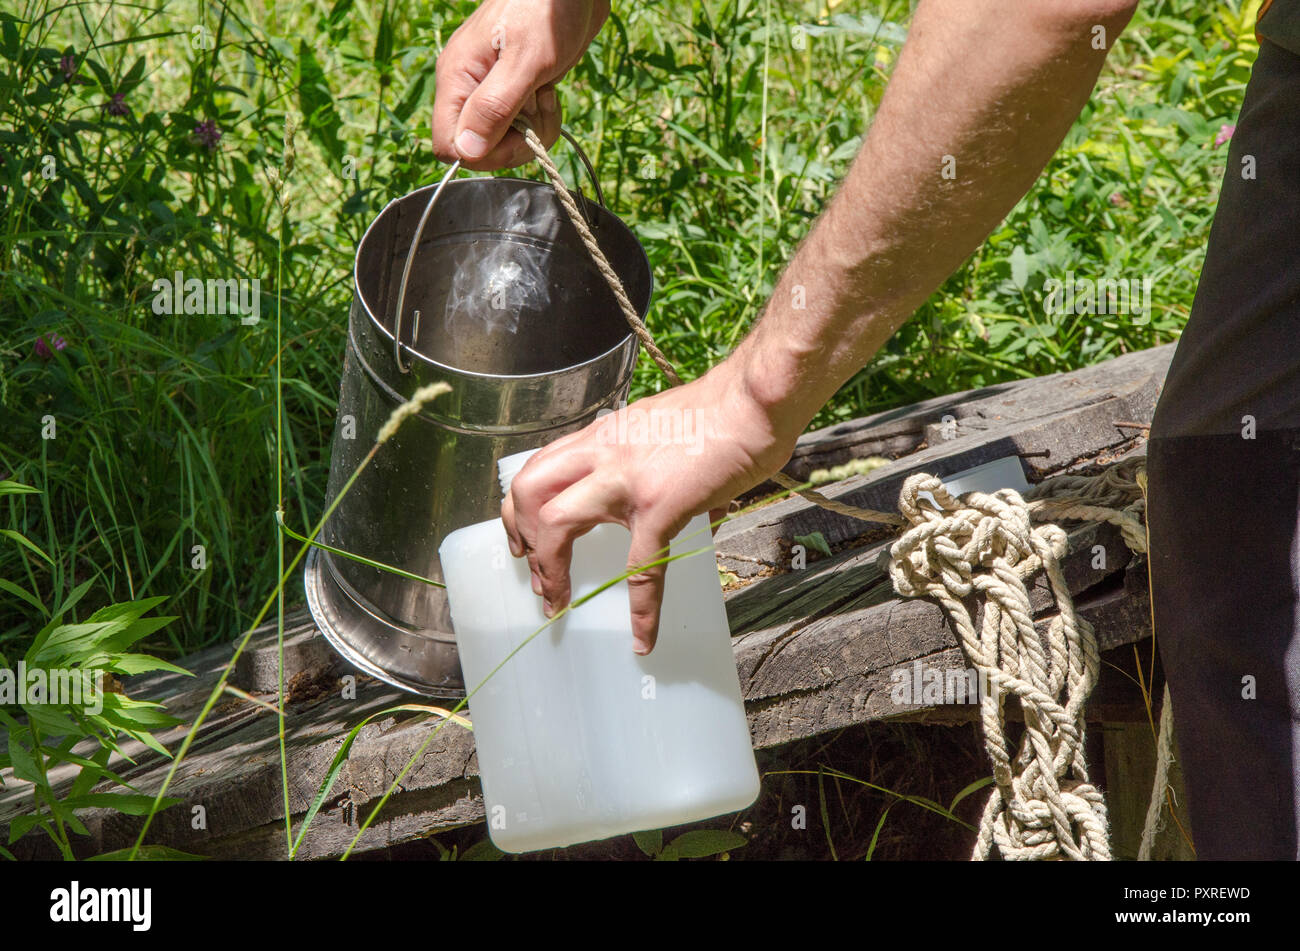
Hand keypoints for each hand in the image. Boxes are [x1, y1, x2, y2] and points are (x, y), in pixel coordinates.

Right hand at [431, 0, 609, 169]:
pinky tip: (550, 92)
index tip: (517, 137)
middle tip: (540, 110)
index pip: (449, 146)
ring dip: (534, 130)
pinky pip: (523, 129)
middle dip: (516, 144)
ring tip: (547, 95)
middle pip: (480, 150)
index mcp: (457, 79)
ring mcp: (491, 92)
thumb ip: (493, 107)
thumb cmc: (546, 12)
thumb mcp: (524, 61)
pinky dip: (541, 120)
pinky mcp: (514, 93)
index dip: (482, 155)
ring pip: (505, 143)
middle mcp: (468, 89)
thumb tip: (467, 152)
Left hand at [501, 362, 797, 653]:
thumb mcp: (666, 432)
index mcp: (603, 436)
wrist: (754, 398)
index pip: (539, 467)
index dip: (522, 508)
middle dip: (522, 538)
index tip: (527, 540)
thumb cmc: (724, 411)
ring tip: (559, 603)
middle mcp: (602, 452)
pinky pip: (642, 566)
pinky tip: (644, 636)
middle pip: (528, 490)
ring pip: (556, 522)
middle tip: (535, 575)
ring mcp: (626, 479)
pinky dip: (642, 609)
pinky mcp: (661, 504)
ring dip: (550, 569)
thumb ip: (662, 466)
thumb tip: (699, 507)